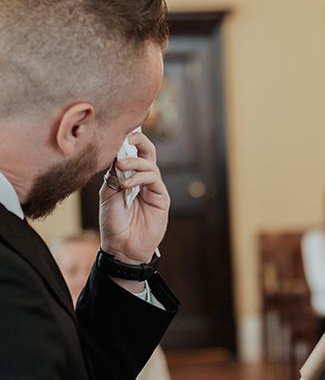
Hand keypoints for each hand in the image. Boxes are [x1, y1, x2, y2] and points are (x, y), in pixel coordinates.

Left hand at [99, 132, 169, 264]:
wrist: (122, 246)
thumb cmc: (113, 223)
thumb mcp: (107, 194)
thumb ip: (113, 175)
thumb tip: (118, 156)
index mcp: (128, 176)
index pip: (131, 152)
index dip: (127, 141)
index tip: (117, 133)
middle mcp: (142, 179)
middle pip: (147, 152)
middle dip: (138, 141)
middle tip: (127, 138)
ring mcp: (153, 188)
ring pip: (150, 164)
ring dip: (134, 162)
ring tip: (120, 168)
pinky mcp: (161, 197)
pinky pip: (154, 179)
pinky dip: (140, 178)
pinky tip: (128, 185)